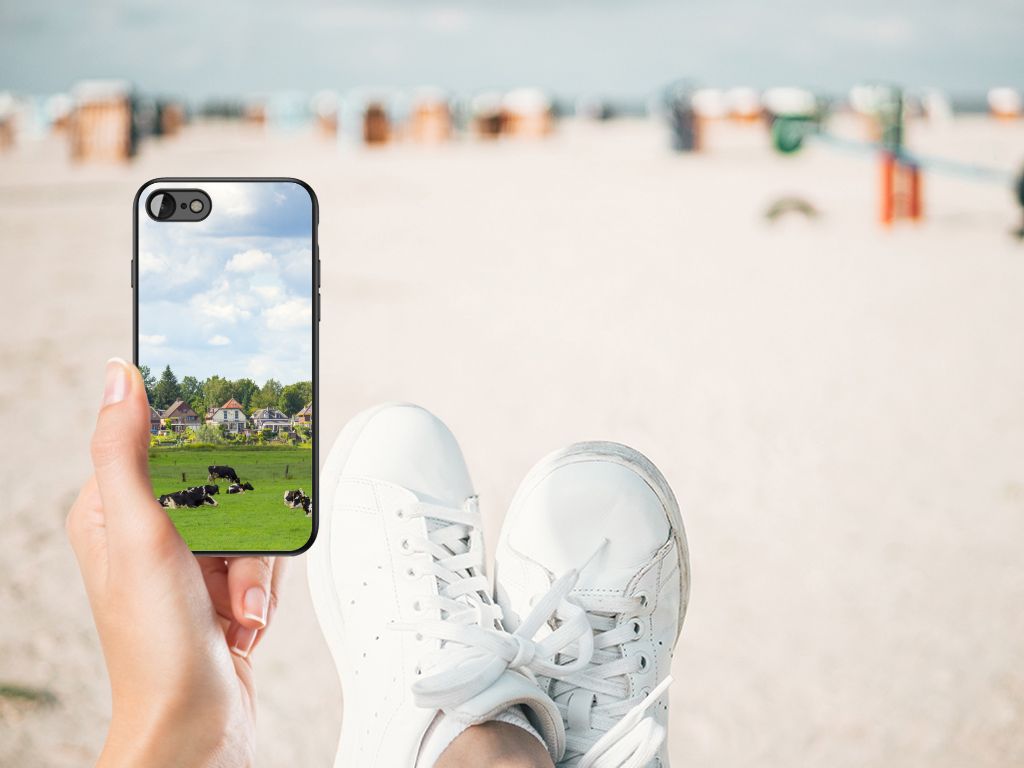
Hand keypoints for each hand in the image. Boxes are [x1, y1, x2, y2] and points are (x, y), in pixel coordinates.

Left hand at [66, 358, 285, 766]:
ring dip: (255, 569)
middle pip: (220, 484)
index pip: (158, 444)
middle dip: (241, 530)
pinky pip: (262, 561)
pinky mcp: (219, 589)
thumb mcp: (140, 535)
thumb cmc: (156, 646)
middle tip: (229, 566)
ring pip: (249, 523)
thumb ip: (125, 451)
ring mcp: (186, 564)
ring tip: (237, 607)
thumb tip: (119, 375)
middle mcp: (147, 535)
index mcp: (111, 512)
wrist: (196, 726)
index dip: (196, 443)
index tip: (226, 440)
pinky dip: (262, 591)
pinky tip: (243, 621)